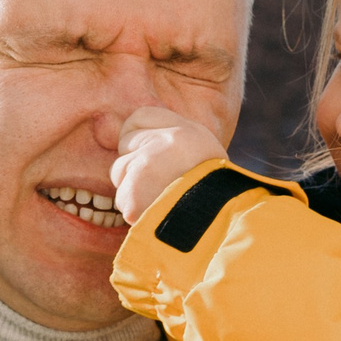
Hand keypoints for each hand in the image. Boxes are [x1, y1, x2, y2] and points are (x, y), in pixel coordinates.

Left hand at [110, 107, 227, 223]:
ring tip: (161, 200)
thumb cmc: (215, 197)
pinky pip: (123, 199)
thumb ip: (175, 145)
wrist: (220, 224)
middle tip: (160, 183)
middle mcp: (165, 141)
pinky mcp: (134, 191)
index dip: (138, 136)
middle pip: (125, 145)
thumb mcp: (206, 156)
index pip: (139, 116)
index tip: (150, 155)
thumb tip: (147, 146)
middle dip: (134, 165)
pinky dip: (134, 210)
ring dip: (133, 189)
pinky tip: (156, 213)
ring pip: (119, 173)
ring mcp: (147, 164)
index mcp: (187, 131)